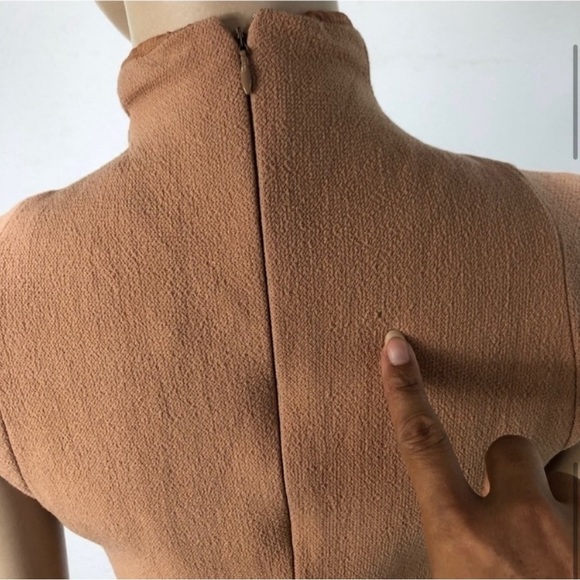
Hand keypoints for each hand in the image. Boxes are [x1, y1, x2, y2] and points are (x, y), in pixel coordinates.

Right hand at [379, 329, 576, 578]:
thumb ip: (448, 542)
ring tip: (560, 546)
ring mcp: (575, 531)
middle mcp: (520, 524)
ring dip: (561, 500)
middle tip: (516, 512)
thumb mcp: (451, 578)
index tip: (394, 348)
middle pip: (509, 446)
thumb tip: (445, 521)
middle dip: (511, 468)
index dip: (403, 391)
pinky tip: (577, 551)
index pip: (420, 443)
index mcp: (462, 537)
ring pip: (567, 476)